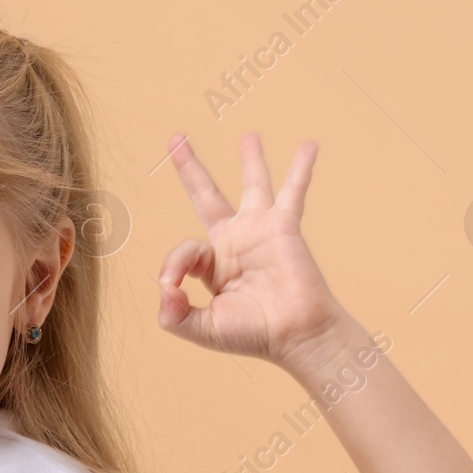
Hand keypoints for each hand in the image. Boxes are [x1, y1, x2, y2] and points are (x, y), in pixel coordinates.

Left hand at [158, 132, 346, 366]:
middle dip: (191, 167)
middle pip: (206, 195)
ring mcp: (260, 230)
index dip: (173, 265)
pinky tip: (309, 145)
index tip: (172, 285)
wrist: (296, 336)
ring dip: (251, 159)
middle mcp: (234, 242)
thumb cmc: (253, 334)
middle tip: (176, 138)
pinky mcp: (284, 227)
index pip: (184, 250)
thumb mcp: (203, 328)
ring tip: (248, 136)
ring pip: (251, 184)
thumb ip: (175, 315)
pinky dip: (301, 169)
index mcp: (213, 264)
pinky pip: (293, 191)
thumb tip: (163, 290)